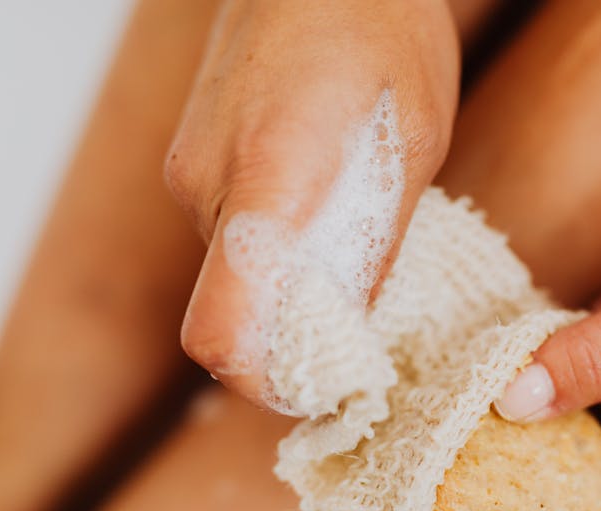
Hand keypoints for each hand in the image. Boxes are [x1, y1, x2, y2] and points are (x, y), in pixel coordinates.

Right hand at [165, 0, 459, 412]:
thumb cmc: (380, 34)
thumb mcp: (407, 150)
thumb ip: (371, 245)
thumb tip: (348, 330)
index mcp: (267, 185)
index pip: (224, 332)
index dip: (265, 382)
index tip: (324, 386)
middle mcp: (209, 185)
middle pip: (233, 312)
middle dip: (294, 337)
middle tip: (365, 330)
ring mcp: (193, 169)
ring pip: (233, 272)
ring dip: (289, 287)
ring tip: (354, 256)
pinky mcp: (197, 157)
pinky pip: (231, 233)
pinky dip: (274, 250)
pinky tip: (324, 218)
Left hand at [495, 22, 600, 510]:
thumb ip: (598, 354)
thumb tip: (512, 404)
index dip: (519, 501)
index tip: (451, 474)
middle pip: (569, 466)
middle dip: (505, 446)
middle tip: (434, 417)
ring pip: (569, 415)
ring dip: (518, 398)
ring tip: (450, 382)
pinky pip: (579, 367)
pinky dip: (542, 358)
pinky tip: (496, 342)